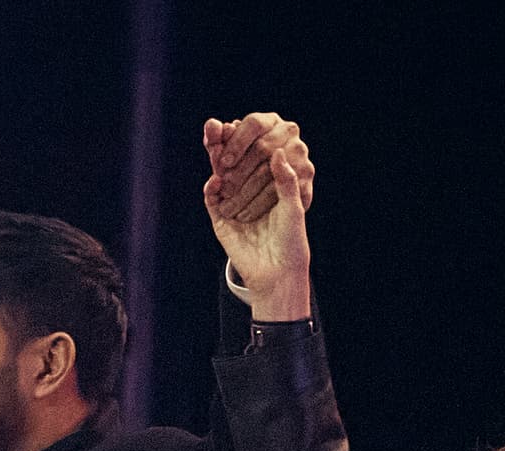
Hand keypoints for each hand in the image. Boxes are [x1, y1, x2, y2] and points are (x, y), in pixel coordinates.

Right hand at [202, 113, 313, 320]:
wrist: (279, 274)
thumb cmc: (291, 240)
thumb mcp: (292, 207)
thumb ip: (285, 180)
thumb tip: (277, 151)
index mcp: (266, 186)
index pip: (253, 158)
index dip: (247, 142)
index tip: (243, 123)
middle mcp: (247, 192)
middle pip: (233, 164)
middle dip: (225, 145)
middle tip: (219, 125)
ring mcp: (232, 205)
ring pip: (220, 177)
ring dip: (215, 160)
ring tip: (213, 142)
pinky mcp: (220, 221)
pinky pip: (212, 200)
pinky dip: (211, 188)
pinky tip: (215, 179)